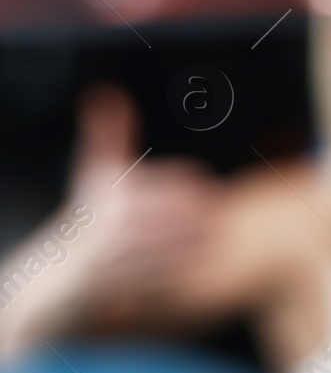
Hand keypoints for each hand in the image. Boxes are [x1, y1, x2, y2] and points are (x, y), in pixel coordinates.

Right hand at [62, 83, 220, 309]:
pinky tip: (203, 253)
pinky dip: (196, 260)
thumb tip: (108, 92)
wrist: (69, 266)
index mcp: (118, 194)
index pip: (174, 181)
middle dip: (205, 210)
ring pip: (188, 241)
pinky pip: (181, 268)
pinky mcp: (137, 280)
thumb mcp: (96, 170)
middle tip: (218, 209)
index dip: (193, 181)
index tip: (205, 183)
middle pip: (186, 212)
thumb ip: (109, 133)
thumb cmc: (90, 212)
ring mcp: (130, 255)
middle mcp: (121, 225)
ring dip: (207, 236)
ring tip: (218, 231)